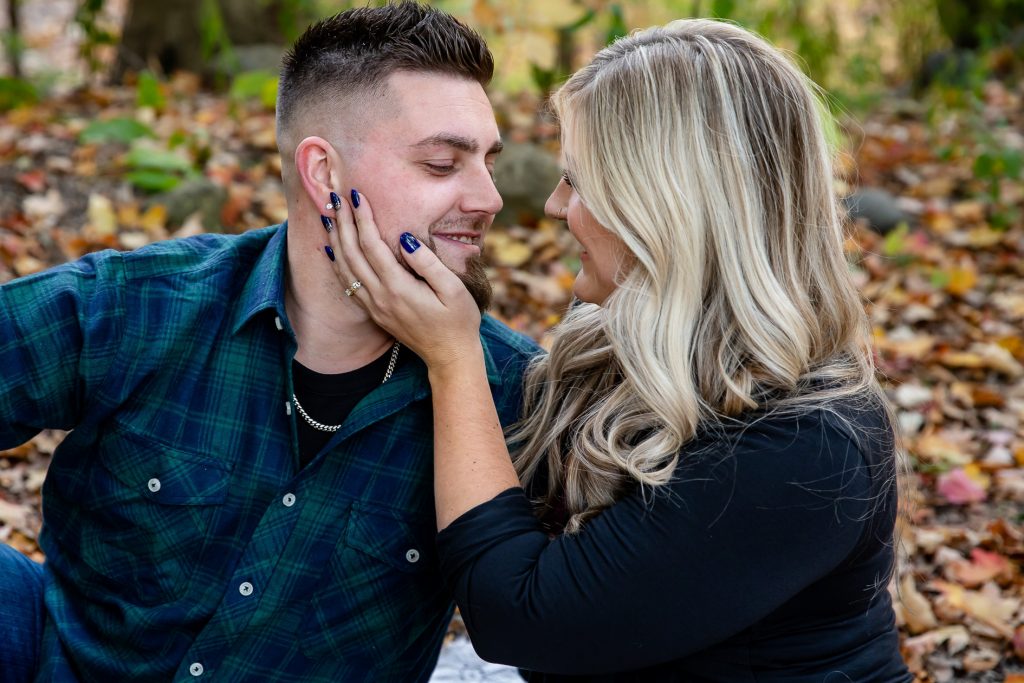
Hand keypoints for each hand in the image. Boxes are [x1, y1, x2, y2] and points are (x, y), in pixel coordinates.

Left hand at [326, 190, 483, 369]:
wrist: (450, 356)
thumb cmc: (458, 321)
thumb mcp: (453, 289)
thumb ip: (427, 263)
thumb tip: (404, 239)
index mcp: (399, 288)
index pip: (372, 246)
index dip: (362, 219)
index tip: (356, 196)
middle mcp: (381, 297)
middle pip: (353, 254)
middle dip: (343, 223)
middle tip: (335, 198)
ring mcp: (375, 307)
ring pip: (345, 268)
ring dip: (335, 240)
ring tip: (328, 216)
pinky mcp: (375, 313)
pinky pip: (348, 285)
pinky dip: (336, 264)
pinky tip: (331, 250)